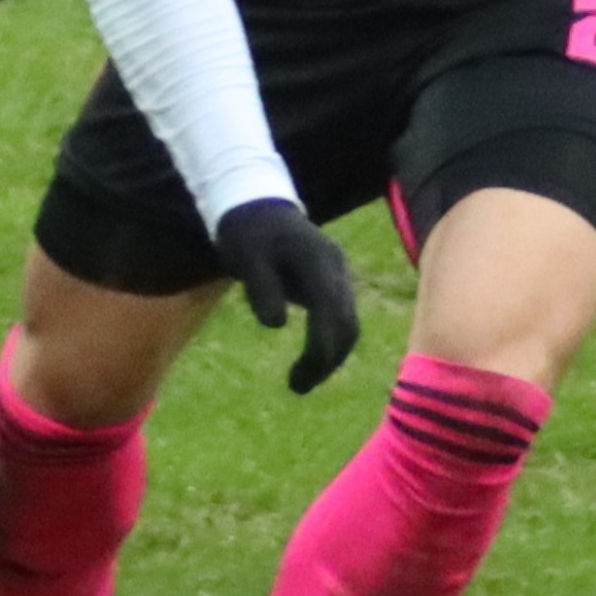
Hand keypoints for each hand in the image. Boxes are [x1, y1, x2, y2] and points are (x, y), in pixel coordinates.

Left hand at [213, 198, 360, 394]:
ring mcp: (340, 276)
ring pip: (349, 325)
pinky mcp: (335, 285)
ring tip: (300, 382)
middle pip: (347, 324)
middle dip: (327, 360)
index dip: (321, 347)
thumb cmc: (249, 234)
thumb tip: (276, 325)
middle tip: (296, 387)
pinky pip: (341, 320)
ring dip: (330, 357)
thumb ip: (262, 288)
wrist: (259, 208)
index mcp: (318, 260)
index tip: (301, 376)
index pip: (330, 310)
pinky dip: (329, 344)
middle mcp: (338, 269)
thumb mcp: (246, 258)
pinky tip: (310, 362)